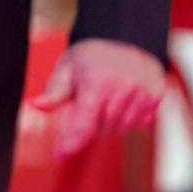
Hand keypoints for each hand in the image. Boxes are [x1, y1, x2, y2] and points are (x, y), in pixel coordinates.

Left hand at [35, 38, 166, 157]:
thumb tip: (36, 104)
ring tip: (110, 97)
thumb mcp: (67, 69)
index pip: (83, 124)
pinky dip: (131, 117)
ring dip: (113, 120)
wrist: (125, 36)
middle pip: (103, 128)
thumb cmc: (91, 56)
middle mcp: (123, 88)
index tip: (59, 155)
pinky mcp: (156, 95)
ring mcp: (142, 92)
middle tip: (93, 99)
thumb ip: (54, 92)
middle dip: (94, 121)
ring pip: (122, 127)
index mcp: (97, 83)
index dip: (70, 143)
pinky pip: (140, 123)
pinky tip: (126, 99)